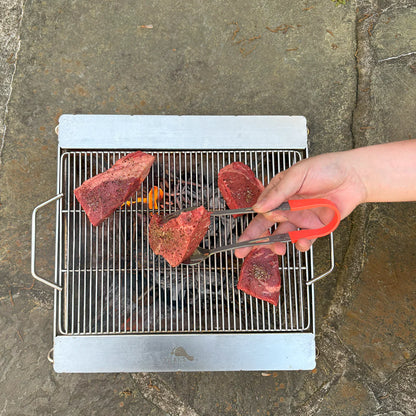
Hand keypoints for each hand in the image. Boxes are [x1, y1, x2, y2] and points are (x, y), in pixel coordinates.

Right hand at [234, 151, 366, 256]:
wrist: (354, 176)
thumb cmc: (325, 168)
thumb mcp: (297, 175)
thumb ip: (278, 192)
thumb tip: (259, 206)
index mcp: (279, 192)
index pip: (261, 209)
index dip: (252, 223)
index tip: (245, 235)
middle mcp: (287, 206)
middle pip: (267, 225)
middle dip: (254, 239)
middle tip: (242, 251)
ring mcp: (301, 217)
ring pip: (283, 235)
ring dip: (277, 243)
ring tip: (277, 249)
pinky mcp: (315, 227)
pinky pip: (305, 239)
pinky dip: (302, 243)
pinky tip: (301, 243)